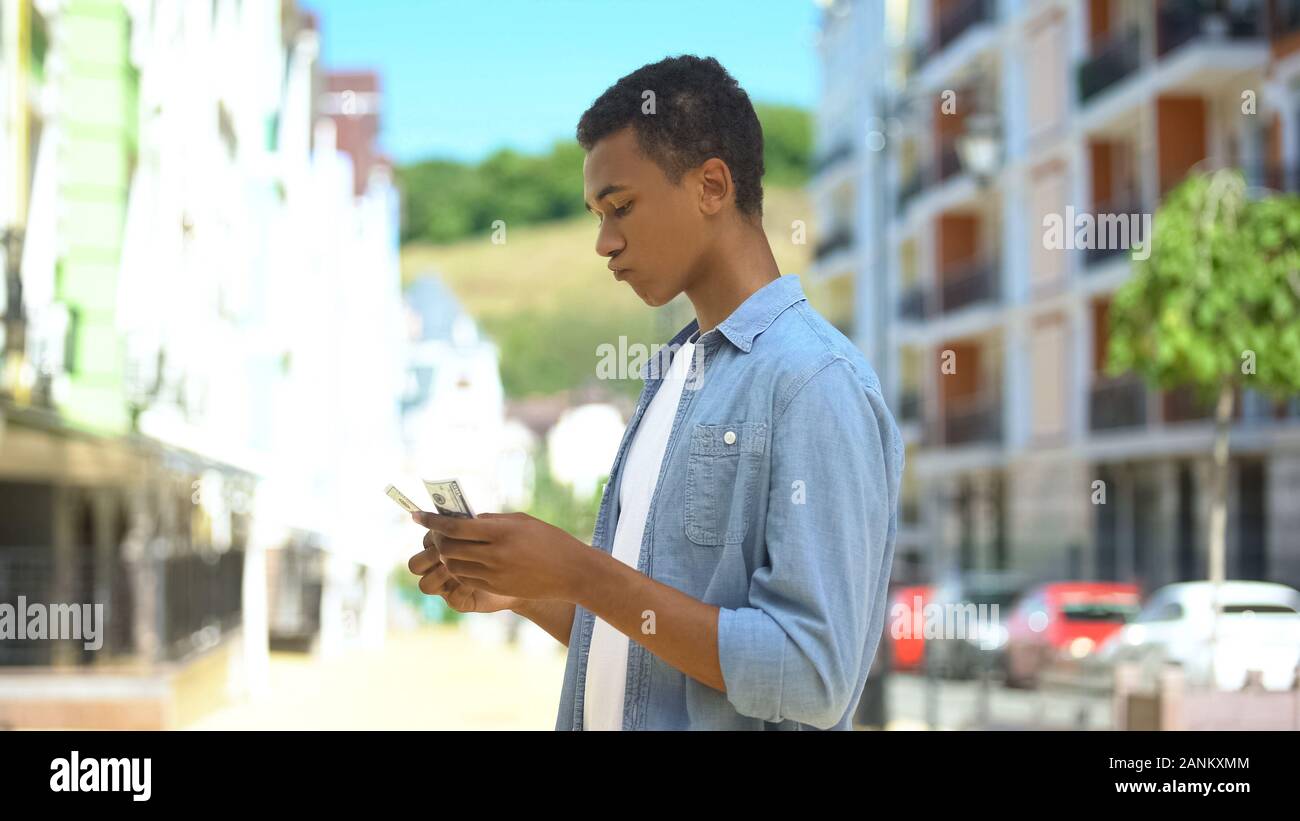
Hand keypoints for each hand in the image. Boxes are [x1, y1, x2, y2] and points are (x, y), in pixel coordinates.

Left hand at [410, 510, 590, 601]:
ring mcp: (494, 574)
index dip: (431, 521)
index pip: (454, 527)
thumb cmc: (549, 540)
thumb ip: (491, 521)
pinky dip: (459, 568)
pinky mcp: (496, 588)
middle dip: (437, 539)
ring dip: (446, 555)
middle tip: (434, 532)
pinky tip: (464, 560)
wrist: (572, 572)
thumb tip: (464, 520)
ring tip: (449, 546)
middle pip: (449, 548)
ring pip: (453, 565)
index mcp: (500, 532)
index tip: (416, 516)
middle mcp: (494, 554)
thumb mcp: (521, 522)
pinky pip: (466, 578)